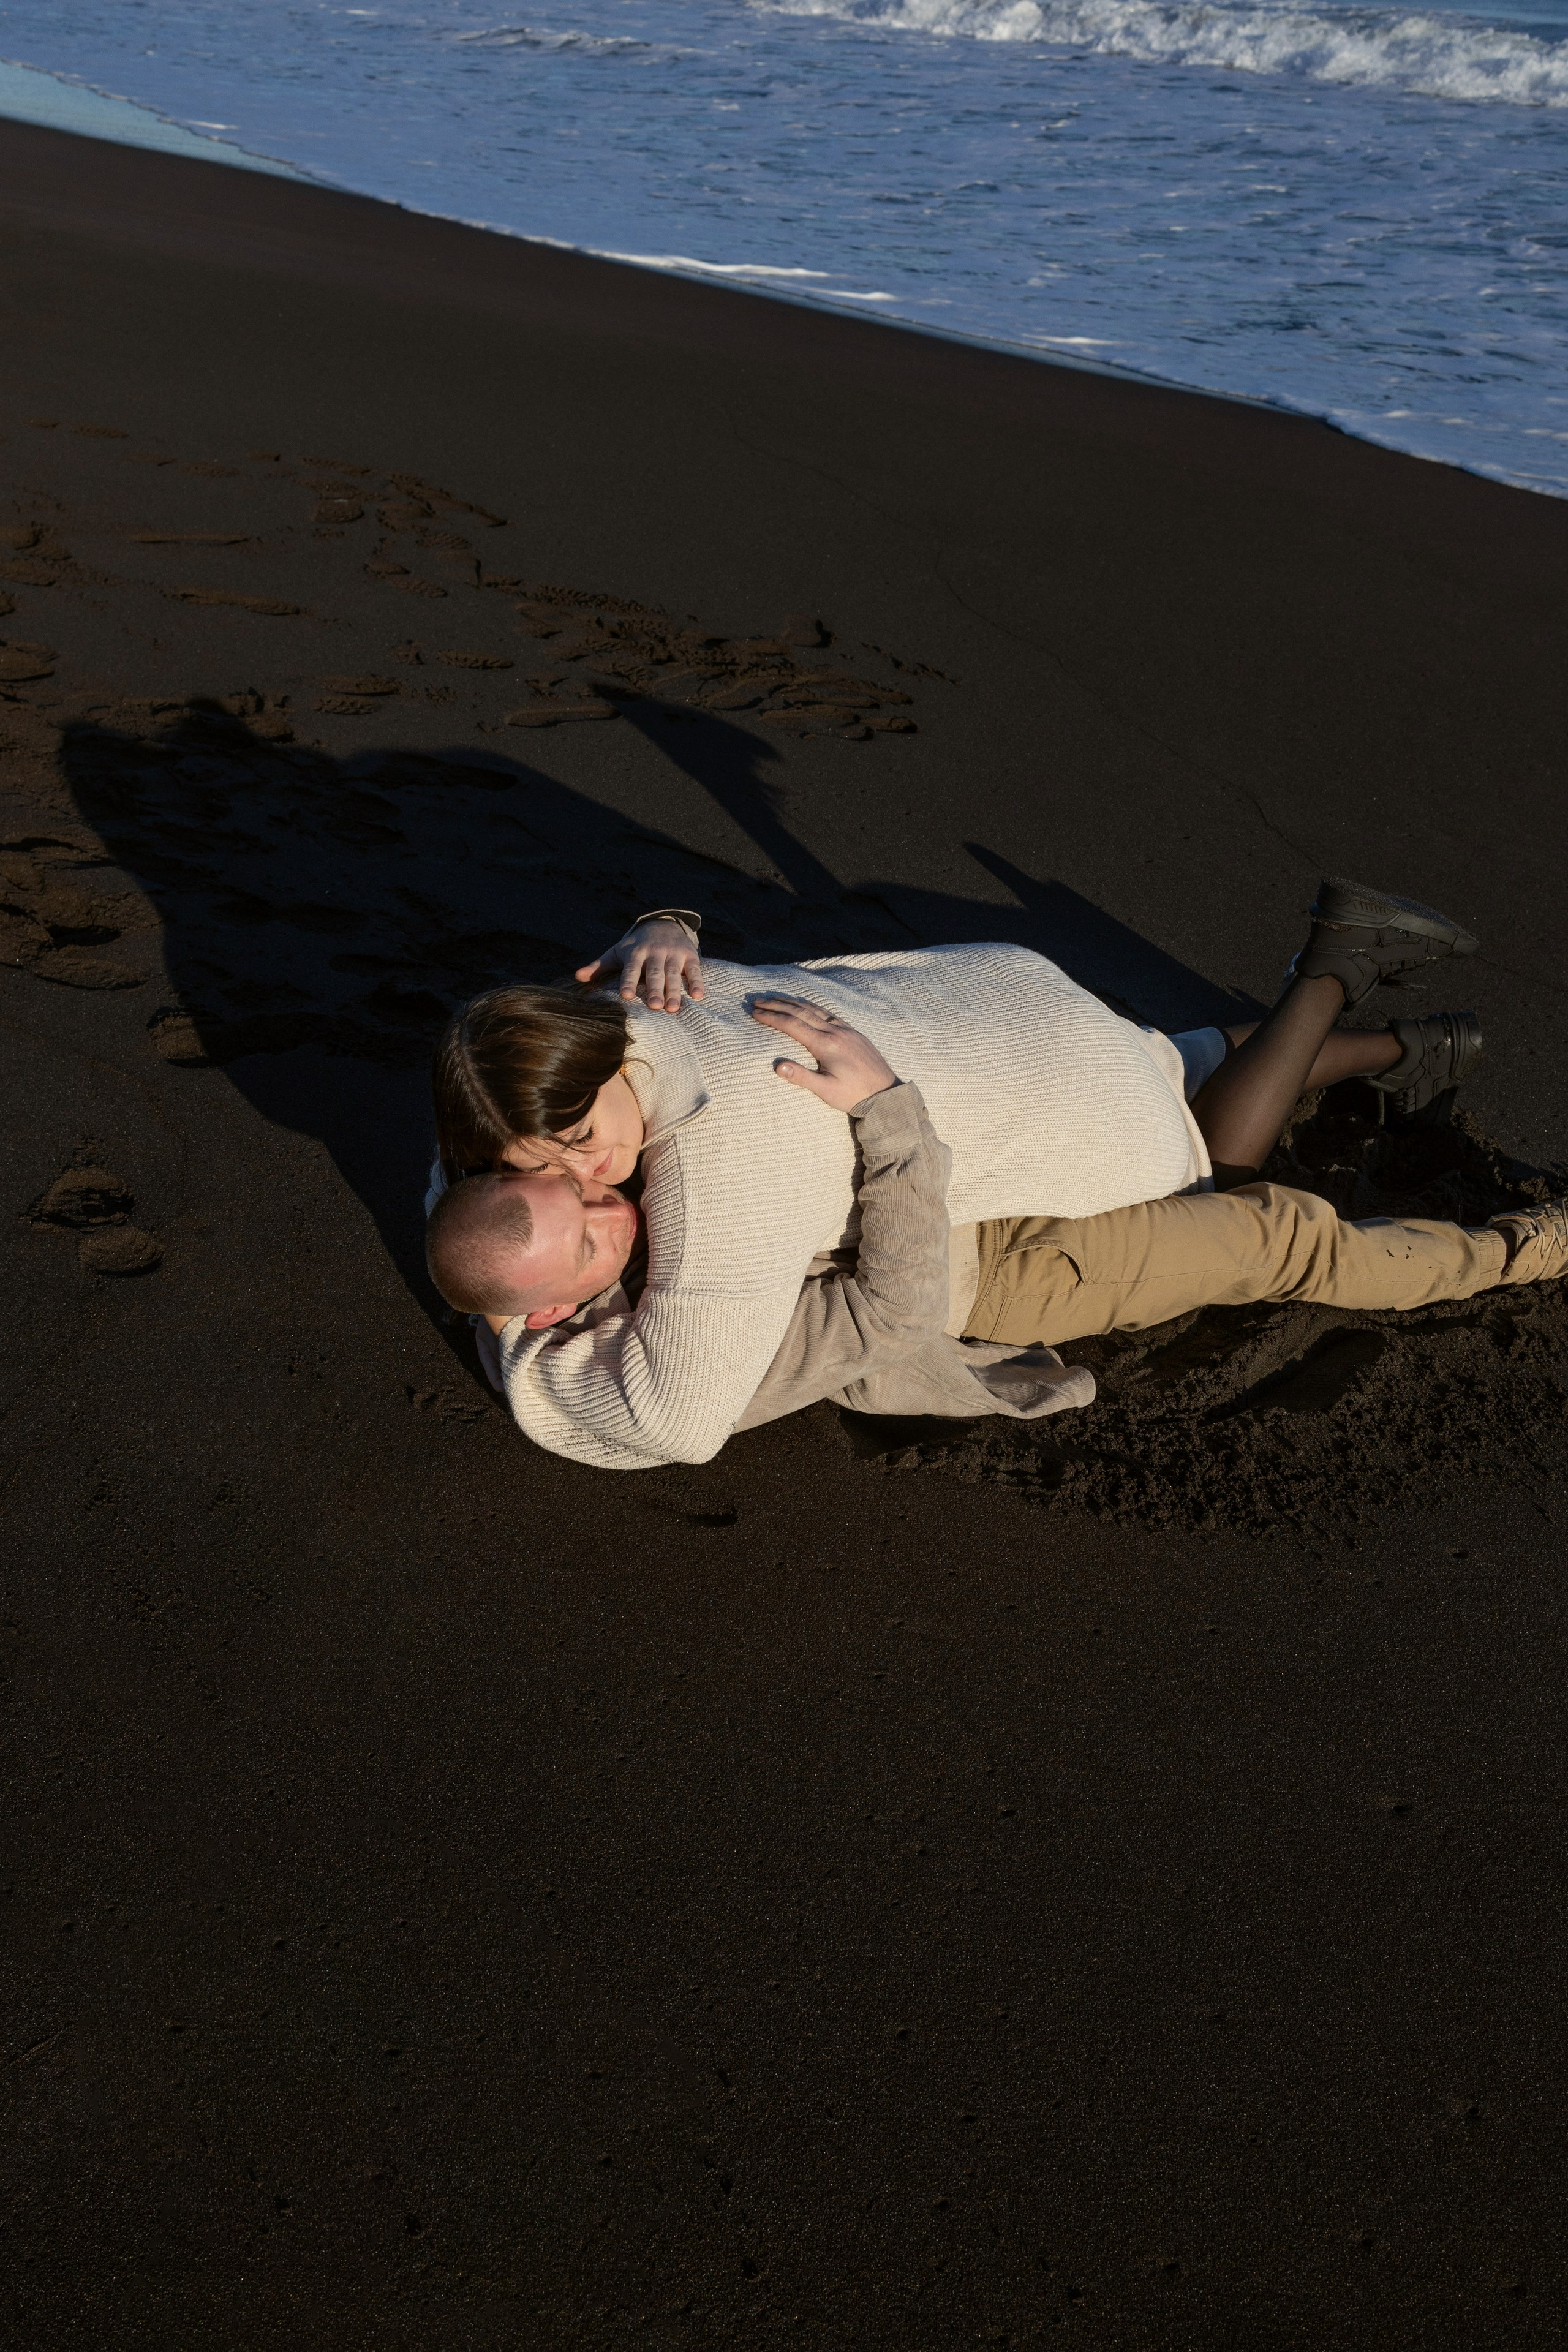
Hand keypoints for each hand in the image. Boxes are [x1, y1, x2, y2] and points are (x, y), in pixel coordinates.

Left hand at [576, 918, 702, 1013]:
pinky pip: (694, 970)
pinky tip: (698, 996)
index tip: (625, 995)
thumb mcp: (617, 952)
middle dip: (655, 989)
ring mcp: (673, 954)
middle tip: (655, 1007)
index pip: (630, 969)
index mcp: (635, 953)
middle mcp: (654, 953)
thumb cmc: (635, 946)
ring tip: (673, 1008)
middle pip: (654, 973)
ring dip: (674, 991)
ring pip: (673, 974)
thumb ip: (599, 966)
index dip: (628, 981)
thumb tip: (577, 977)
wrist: (662, 924)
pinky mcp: (689, 956)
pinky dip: (697, 982)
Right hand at [750, 995, 897, 1111]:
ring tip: (775, 998)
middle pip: (800, 1012)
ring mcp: (845, 1030)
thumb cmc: (854, 1095)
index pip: (792, 1025)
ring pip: (814, 1009)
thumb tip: (777, 1066)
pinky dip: (812, 1006)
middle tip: (757, 1001)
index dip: (771, 1017)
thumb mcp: (826, 1091)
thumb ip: (801, 1077)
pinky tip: (805, 1005)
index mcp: (826, 1045)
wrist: (886, 1093)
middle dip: (777, 1005)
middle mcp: (835, 1032)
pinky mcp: (853, 1032)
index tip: (755, 1013)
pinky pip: (828, 1013)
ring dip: (792, 1002)